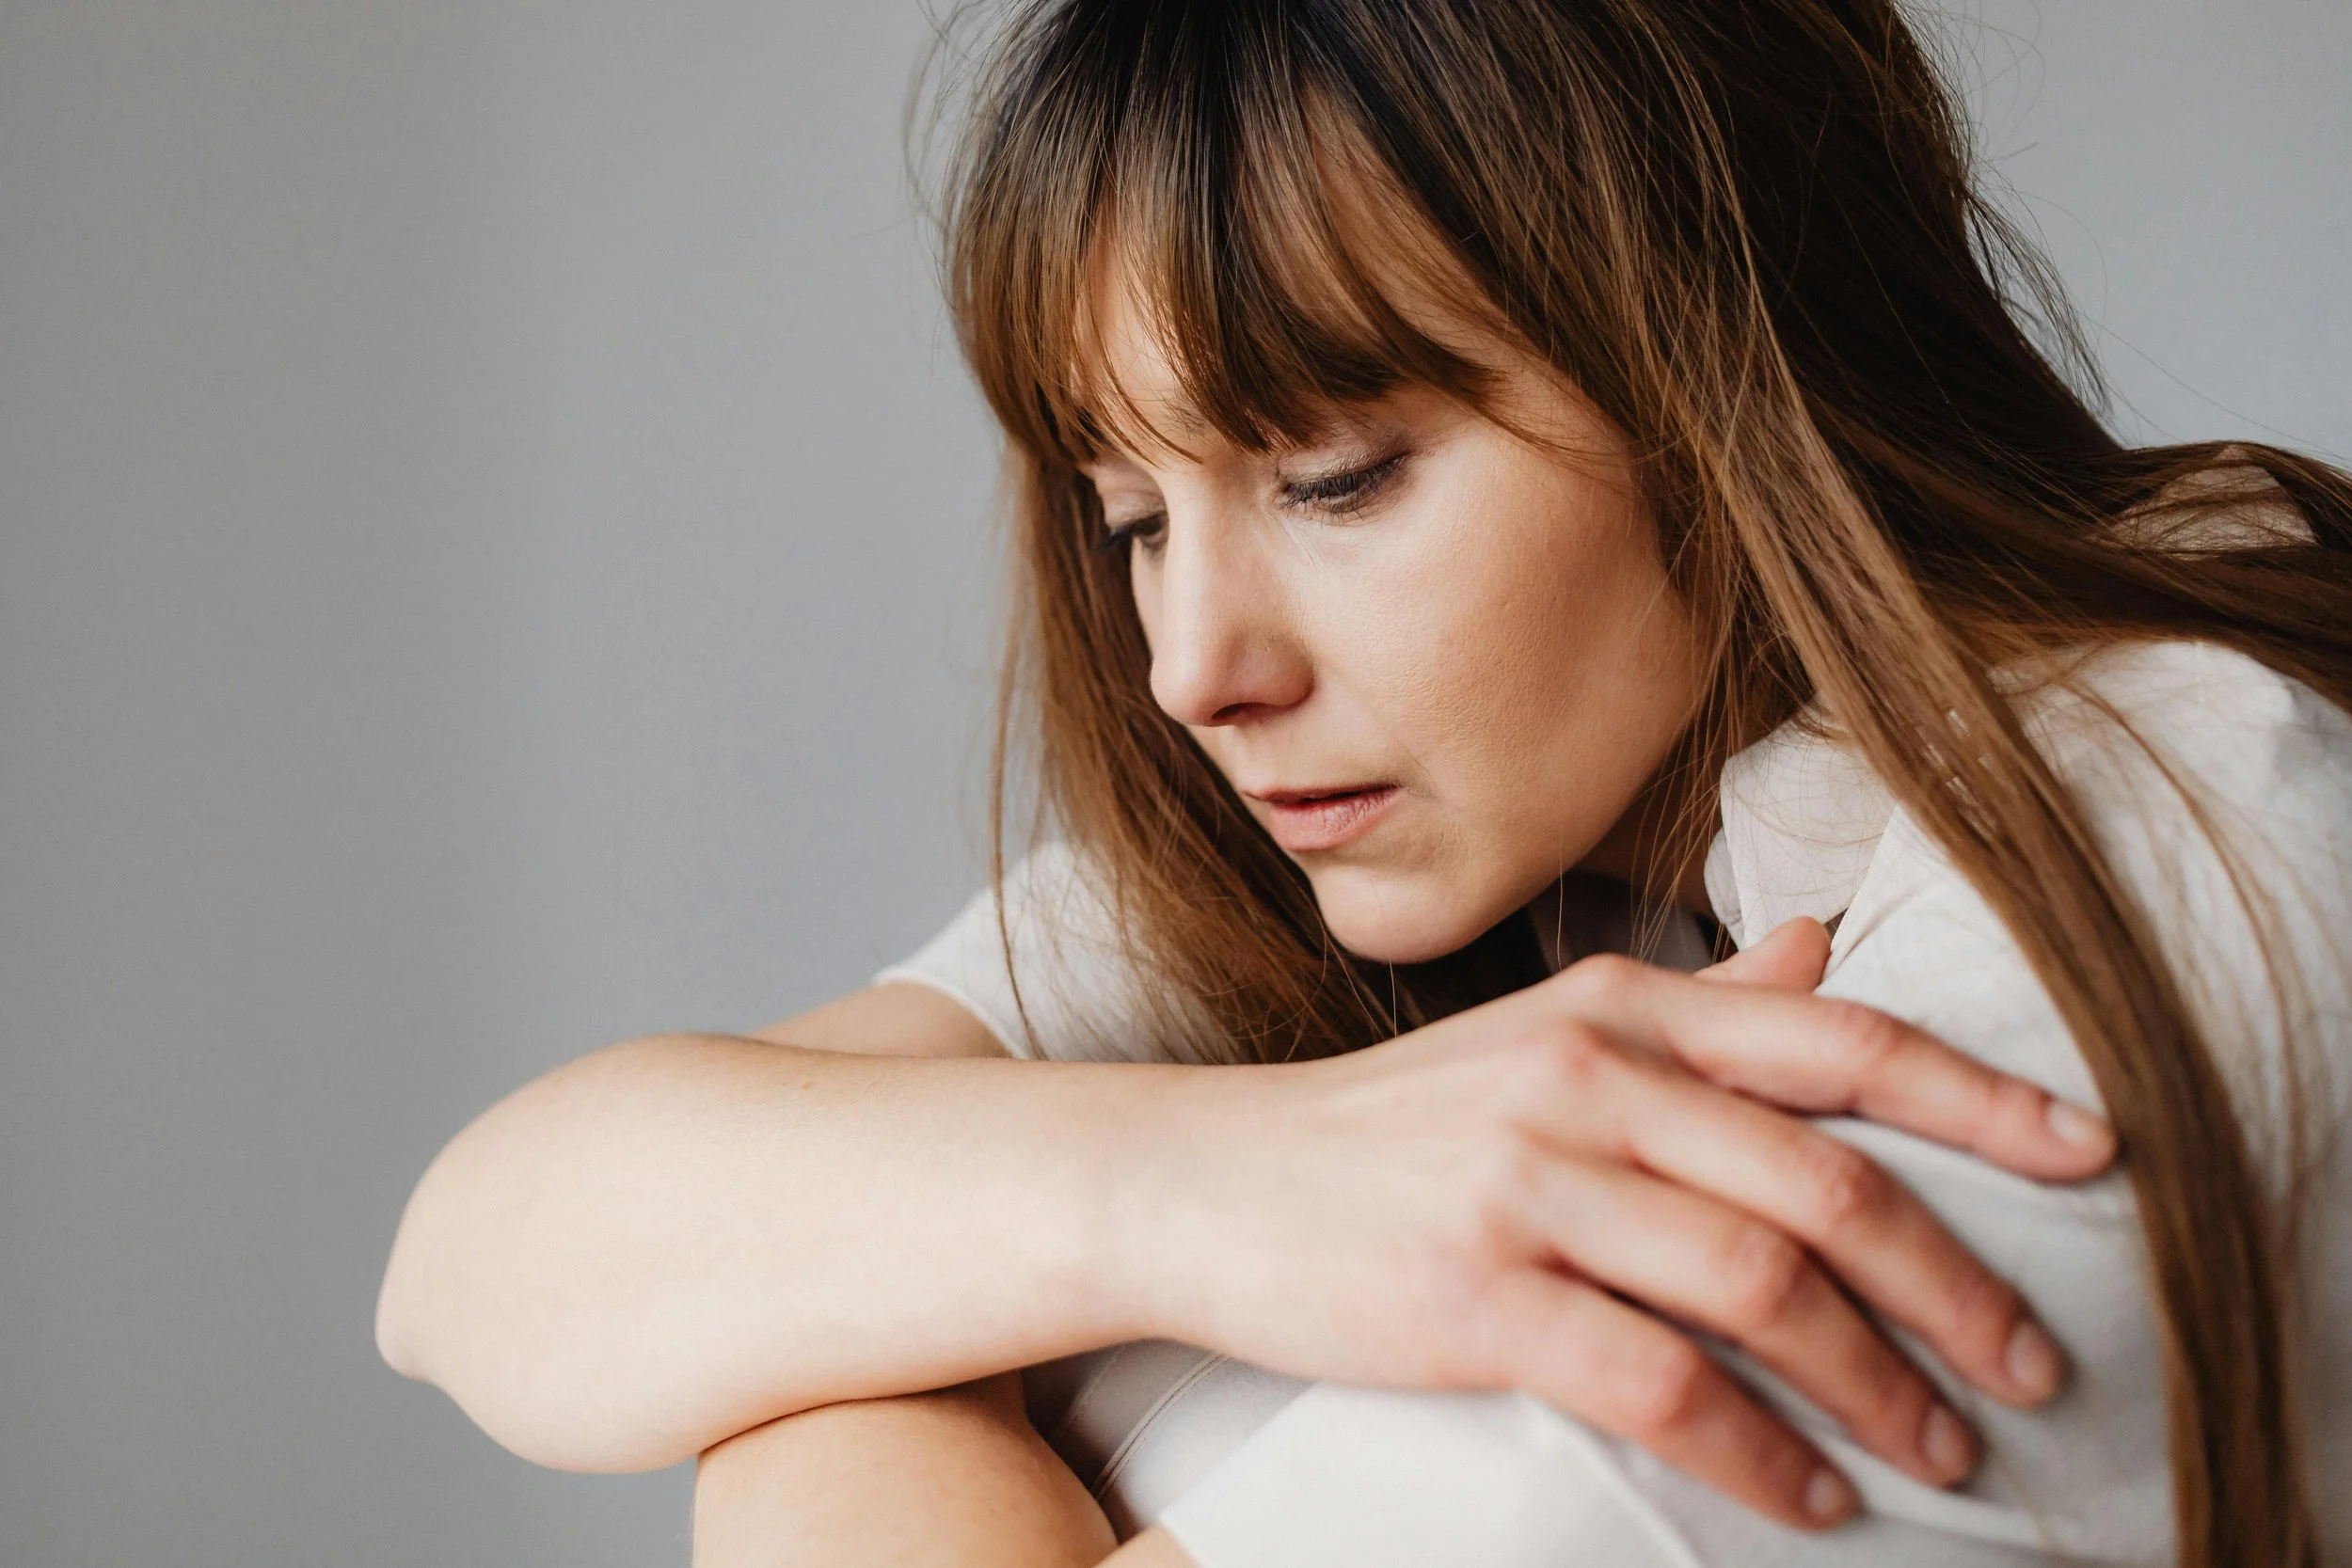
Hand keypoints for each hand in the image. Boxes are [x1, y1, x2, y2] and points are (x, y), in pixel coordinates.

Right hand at [1101, 918, 2115, 1531]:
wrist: (1204, 1182)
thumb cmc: (1390, 1125)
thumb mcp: (1542, 1037)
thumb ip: (1697, 1005)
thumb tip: (1824, 950)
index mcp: (1615, 1010)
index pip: (1834, 1038)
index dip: (1977, 1095)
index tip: (2089, 1155)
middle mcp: (1585, 1078)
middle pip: (1827, 1174)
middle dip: (1957, 1280)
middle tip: (2032, 1363)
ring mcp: (1527, 1183)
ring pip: (1762, 1280)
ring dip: (1877, 1380)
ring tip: (1938, 1448)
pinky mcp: (1475, 1293)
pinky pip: (1662, 1383)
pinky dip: (1760, 1449)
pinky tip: (1809, 1493)